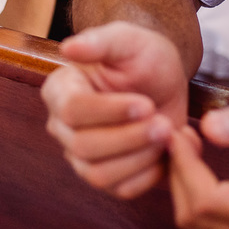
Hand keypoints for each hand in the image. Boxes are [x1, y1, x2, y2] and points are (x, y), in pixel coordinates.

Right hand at [41, 21, 190, 198]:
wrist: (163, 79)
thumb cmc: (141, 55)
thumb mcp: (128, 39)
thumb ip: (100, 41)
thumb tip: (68, 48)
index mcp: (60, 90)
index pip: (71, 110)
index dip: (109, 112)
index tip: (145, 104)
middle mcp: (63, 126)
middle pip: (83, 146)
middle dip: (129, 138)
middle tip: (163, 123)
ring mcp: (81, 155)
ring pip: (99, 174)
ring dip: (140, 158)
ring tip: (167, 133)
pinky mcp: (106, 176)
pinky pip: (121, 189)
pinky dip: (150, 174)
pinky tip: (168, 148)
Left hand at [165, 96, 228, 228]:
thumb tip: (207, 127)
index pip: (207, 201)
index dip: (184, 166)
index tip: (178, 132)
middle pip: (194, 215)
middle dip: (179, 172)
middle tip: (179, 133)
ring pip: (193, 220)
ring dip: (182, 181)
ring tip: (189, 142)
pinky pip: (202, 219)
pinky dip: (191, 190)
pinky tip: (197, 160)